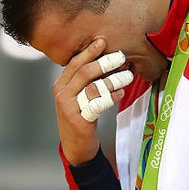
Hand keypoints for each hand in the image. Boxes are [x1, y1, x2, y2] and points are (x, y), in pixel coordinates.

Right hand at [53, 39, 133, 164]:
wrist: (76, 148)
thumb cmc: (81, 120)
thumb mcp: (80, 97)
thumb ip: (87, 81)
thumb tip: (108, 61)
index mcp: (61, 85)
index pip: (74, 63)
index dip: (89, 52)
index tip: (103, 41)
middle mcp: (62, 95)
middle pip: (84, 72)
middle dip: (104, 62)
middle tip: (121, 57)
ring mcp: (69, 108)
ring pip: (93, 87)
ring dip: (113, 80)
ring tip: (127, 76)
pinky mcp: (79, 121)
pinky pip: (98, 104)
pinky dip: (111, 97)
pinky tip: (120, 93)